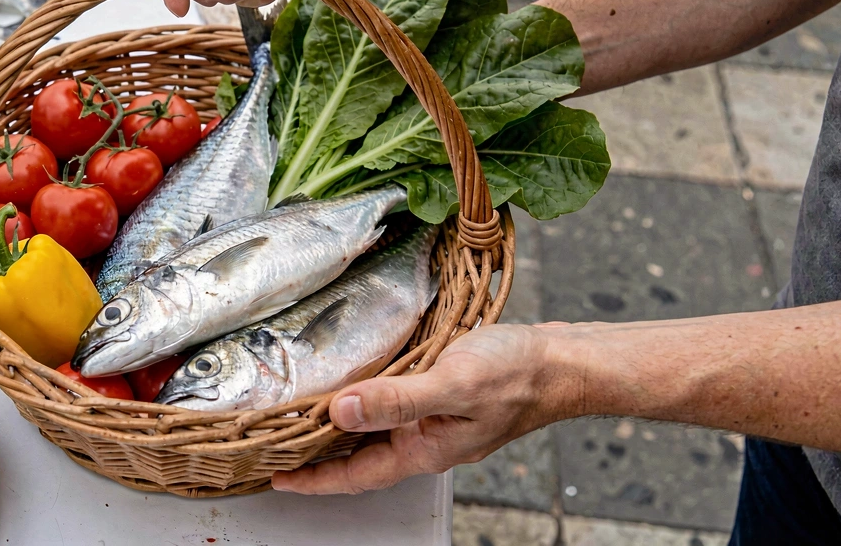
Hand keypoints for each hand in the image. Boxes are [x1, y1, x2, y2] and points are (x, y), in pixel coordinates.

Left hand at [271, 324, 578, 494]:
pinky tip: (355, 383)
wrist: (563, 363)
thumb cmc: (517, 375)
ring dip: (339, 428)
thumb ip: (396, 400)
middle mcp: (425, 441)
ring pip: (375, 432)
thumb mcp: (452, 384)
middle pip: (360, 456)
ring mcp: (435, 422)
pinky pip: (393, 407)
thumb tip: (341, 410)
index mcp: (424, 450)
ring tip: (302, 416)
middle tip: (277, 445)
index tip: (277, 477)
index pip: (355, 474)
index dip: (314, 479)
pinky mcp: (443, 398)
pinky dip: (367, 401)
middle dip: (318, 455)